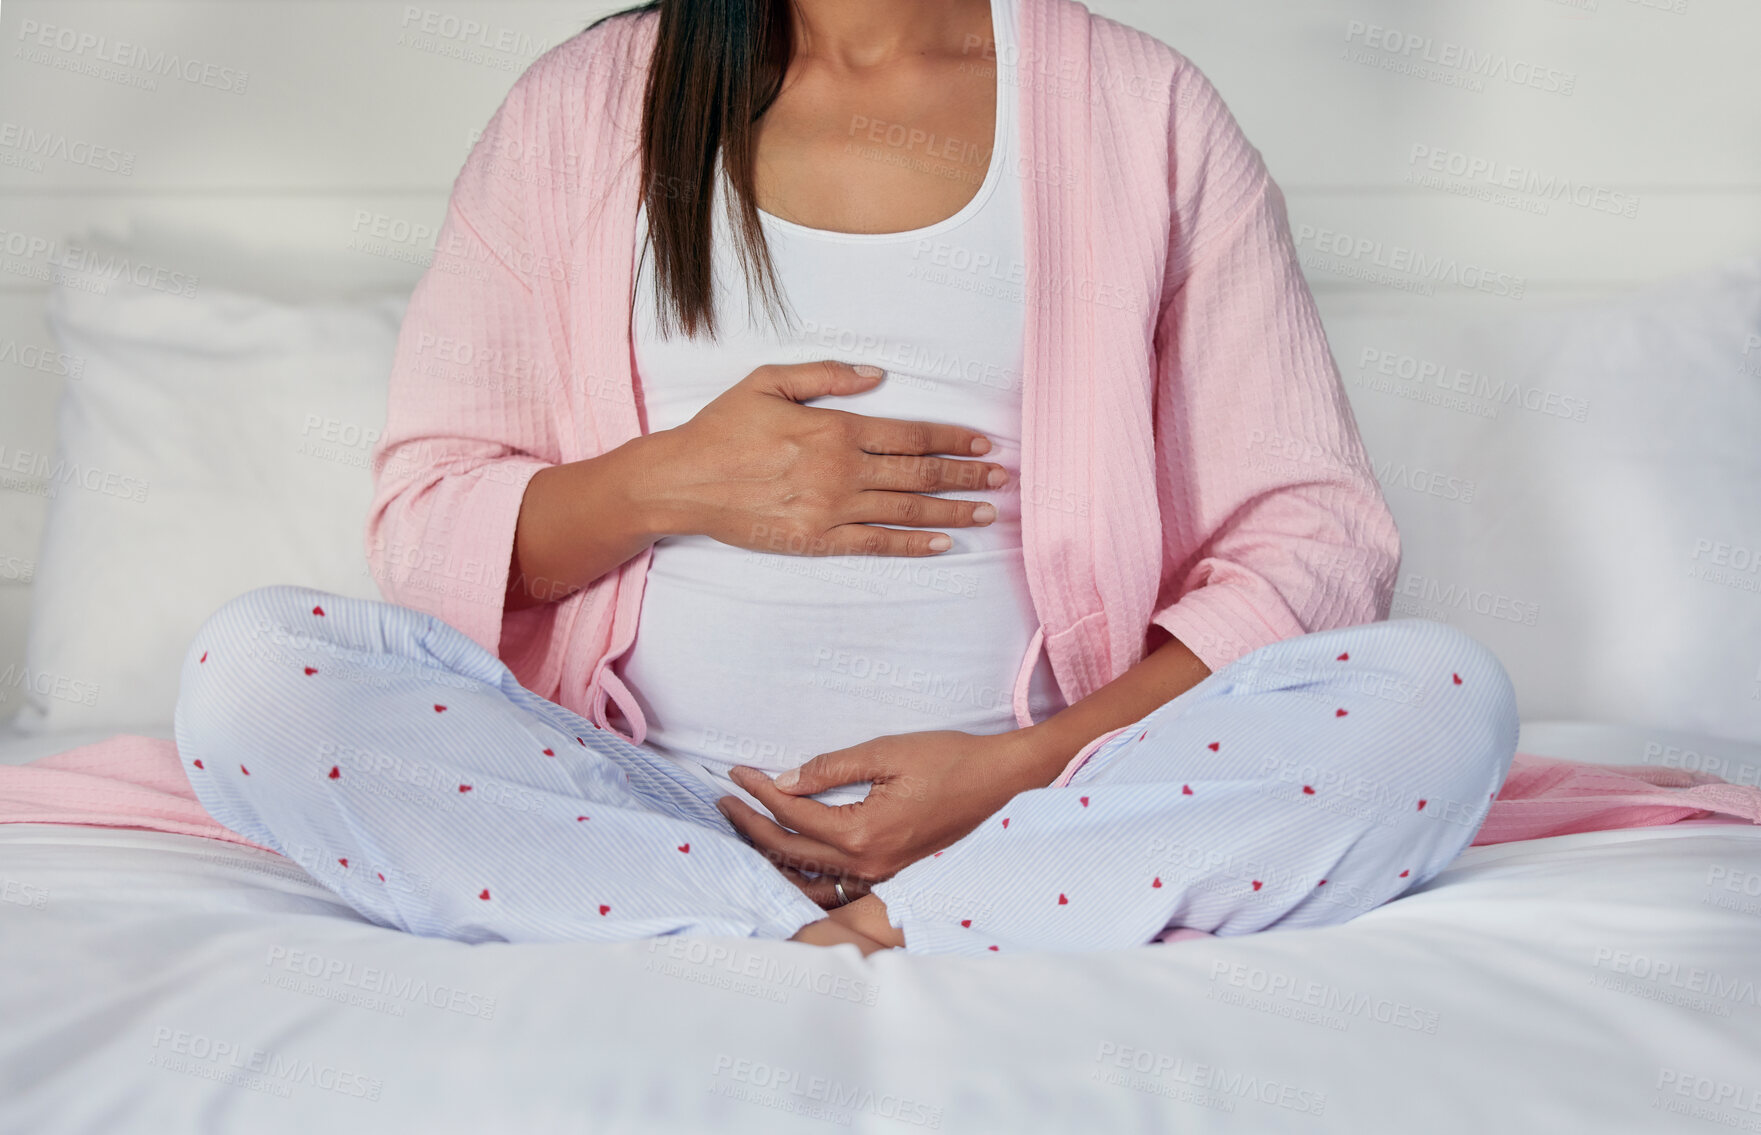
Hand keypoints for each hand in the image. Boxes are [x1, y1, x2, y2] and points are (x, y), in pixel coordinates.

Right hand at [637, 361, 1010, 557]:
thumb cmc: (723, 427)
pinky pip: (875, 544)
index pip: (910, 435)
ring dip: (953, 511)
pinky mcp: (816, 541)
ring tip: (987, 511)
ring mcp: (831, 509)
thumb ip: (826, 376)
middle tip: (1002, 478)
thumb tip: (877, 375)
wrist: (683, 480)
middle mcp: (841, 471)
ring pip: (906, 510)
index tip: (983, 441)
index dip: (952, 438)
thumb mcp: (770, 381)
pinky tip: (943, 543)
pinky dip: (913, 544)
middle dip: (966, 475)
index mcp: (835, 429)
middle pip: (919, 474)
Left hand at [716, 729, 1053, 889]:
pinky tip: (785, 856)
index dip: (759, 791)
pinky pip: (833, 885)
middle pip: (789, 852)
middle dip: (750, 825)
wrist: (1005, 782)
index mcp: (865, 832)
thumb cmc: (951, 760)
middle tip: (724, 800)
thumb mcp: (889, 751)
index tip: (736, 772)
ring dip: (770, 855)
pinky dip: (801, 872)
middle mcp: (868, 865)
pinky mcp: (890, 876)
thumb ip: (832, 768)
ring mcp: (880, 876)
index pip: (794, 814)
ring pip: (807, 878)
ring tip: (743, 828)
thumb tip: (783, 781)